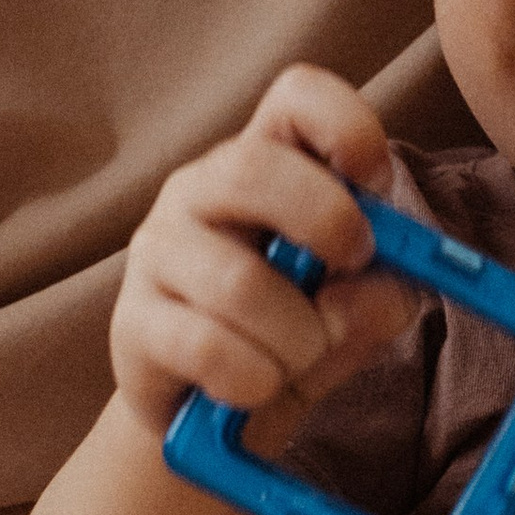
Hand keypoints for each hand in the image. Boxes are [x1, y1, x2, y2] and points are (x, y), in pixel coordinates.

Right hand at [110, 65, 413, 446]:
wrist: (211, 419)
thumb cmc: (288, 339)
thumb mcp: (353, 318)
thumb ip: (380, 298)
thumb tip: (382, 289)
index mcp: (267, 164)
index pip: (297, 96)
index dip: (347, 126)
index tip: (377, 185)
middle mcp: (201, 190)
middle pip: (254, 167)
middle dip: (326, 223)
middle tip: (352, 269)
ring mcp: (157, 251)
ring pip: (240, 282)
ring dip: (298, 338)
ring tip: (299, 359)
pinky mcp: (132, 321)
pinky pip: (209, 348)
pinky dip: (255, 380)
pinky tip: (254, 388)